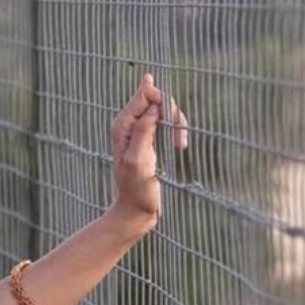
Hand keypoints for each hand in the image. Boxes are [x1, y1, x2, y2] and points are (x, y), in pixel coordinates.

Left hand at [110, 71, 189, 233]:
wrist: (135, 211)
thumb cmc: (136, 190)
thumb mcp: (139, 159)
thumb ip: (144, 129)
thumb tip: (153, 103)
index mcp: (122, 125)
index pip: (145, 93)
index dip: (163, 102)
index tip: (171, 122)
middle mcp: (128, 124)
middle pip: (157, 98)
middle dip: (172, 113)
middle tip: (180, 140)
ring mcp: (138, 130)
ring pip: (164, 109)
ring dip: (177, 123)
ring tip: (182, 145)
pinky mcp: (148, 138)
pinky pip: (165, 121)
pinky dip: (175, 129)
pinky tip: (180, 145)